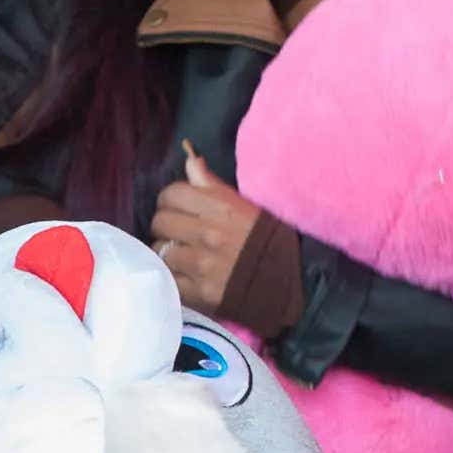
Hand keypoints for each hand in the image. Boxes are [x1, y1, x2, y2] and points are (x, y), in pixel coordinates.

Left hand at [150, 154, 262, 314]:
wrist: (293, 282)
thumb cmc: (268, 239)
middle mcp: (208, 234)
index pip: (171, 194)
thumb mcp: (246, 205)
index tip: (179, 207)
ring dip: (167, 252)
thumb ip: (212, 184)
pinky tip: (183, 274)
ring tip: (182, 254)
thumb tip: (190, 160)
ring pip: (159, 251)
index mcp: (222, 208)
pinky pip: (166, 278)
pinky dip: (171, 276)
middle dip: (167, 225)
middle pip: (160, 221)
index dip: (172, 199)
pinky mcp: (197, 292)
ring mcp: (201, 265)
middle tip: (179, 232)